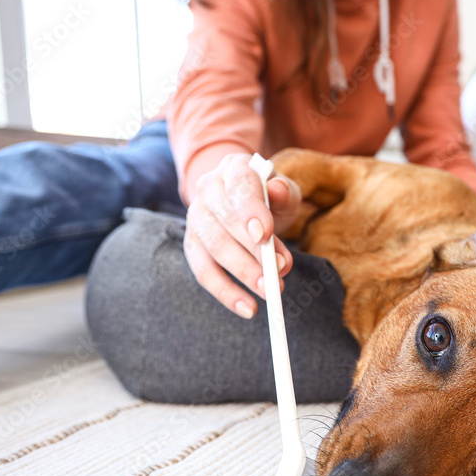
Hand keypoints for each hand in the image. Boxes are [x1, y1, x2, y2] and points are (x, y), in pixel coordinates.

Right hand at [183, 153, 302, 317]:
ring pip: (213, 248)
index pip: (240, 186)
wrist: (246, 201)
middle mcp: (208, 189)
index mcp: (234, 168)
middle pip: (225, 221)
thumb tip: (278, 192)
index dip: (251, 211)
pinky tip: (247, 308)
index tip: (266, 236)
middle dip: (253, 251)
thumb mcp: (283, 191)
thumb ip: (283, 192)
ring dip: (243, 273)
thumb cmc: (270, 197)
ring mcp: (196, 217)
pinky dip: (225, 292)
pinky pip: (203, 272)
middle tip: (278, 273)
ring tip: (269, 291)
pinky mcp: (192, 245)